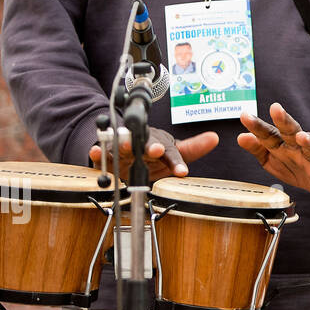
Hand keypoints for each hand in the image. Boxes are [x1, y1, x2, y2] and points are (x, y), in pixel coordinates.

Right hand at [89, 127, 218, 181]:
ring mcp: (124, 148)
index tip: (183, 172)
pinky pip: (101, 153)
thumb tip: (214, 137)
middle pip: (147, 144)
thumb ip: (192, 149)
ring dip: (125, 144)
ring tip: (126, 144)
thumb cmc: (153, 154)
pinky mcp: (107, 154)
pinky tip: (95, 151)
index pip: (172, 153)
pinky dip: (98, 152)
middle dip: (152, 146)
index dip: (177, 161)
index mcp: (161, 144)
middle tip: (157, 150)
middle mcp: (143, 143)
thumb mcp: (174, 154)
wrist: (126, 151)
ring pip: (124, 145)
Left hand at [236, 102, 309, 199]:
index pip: (268, 133)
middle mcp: (298, 147)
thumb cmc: (294, 165)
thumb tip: (241, 137)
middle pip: (291, 131)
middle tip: (275, 109)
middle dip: (283, 120)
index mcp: (282, 144)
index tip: (245, 116)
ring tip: (302, 137)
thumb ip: (257, 148)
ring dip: (308, 141)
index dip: (257, 126)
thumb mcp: (272, 158)